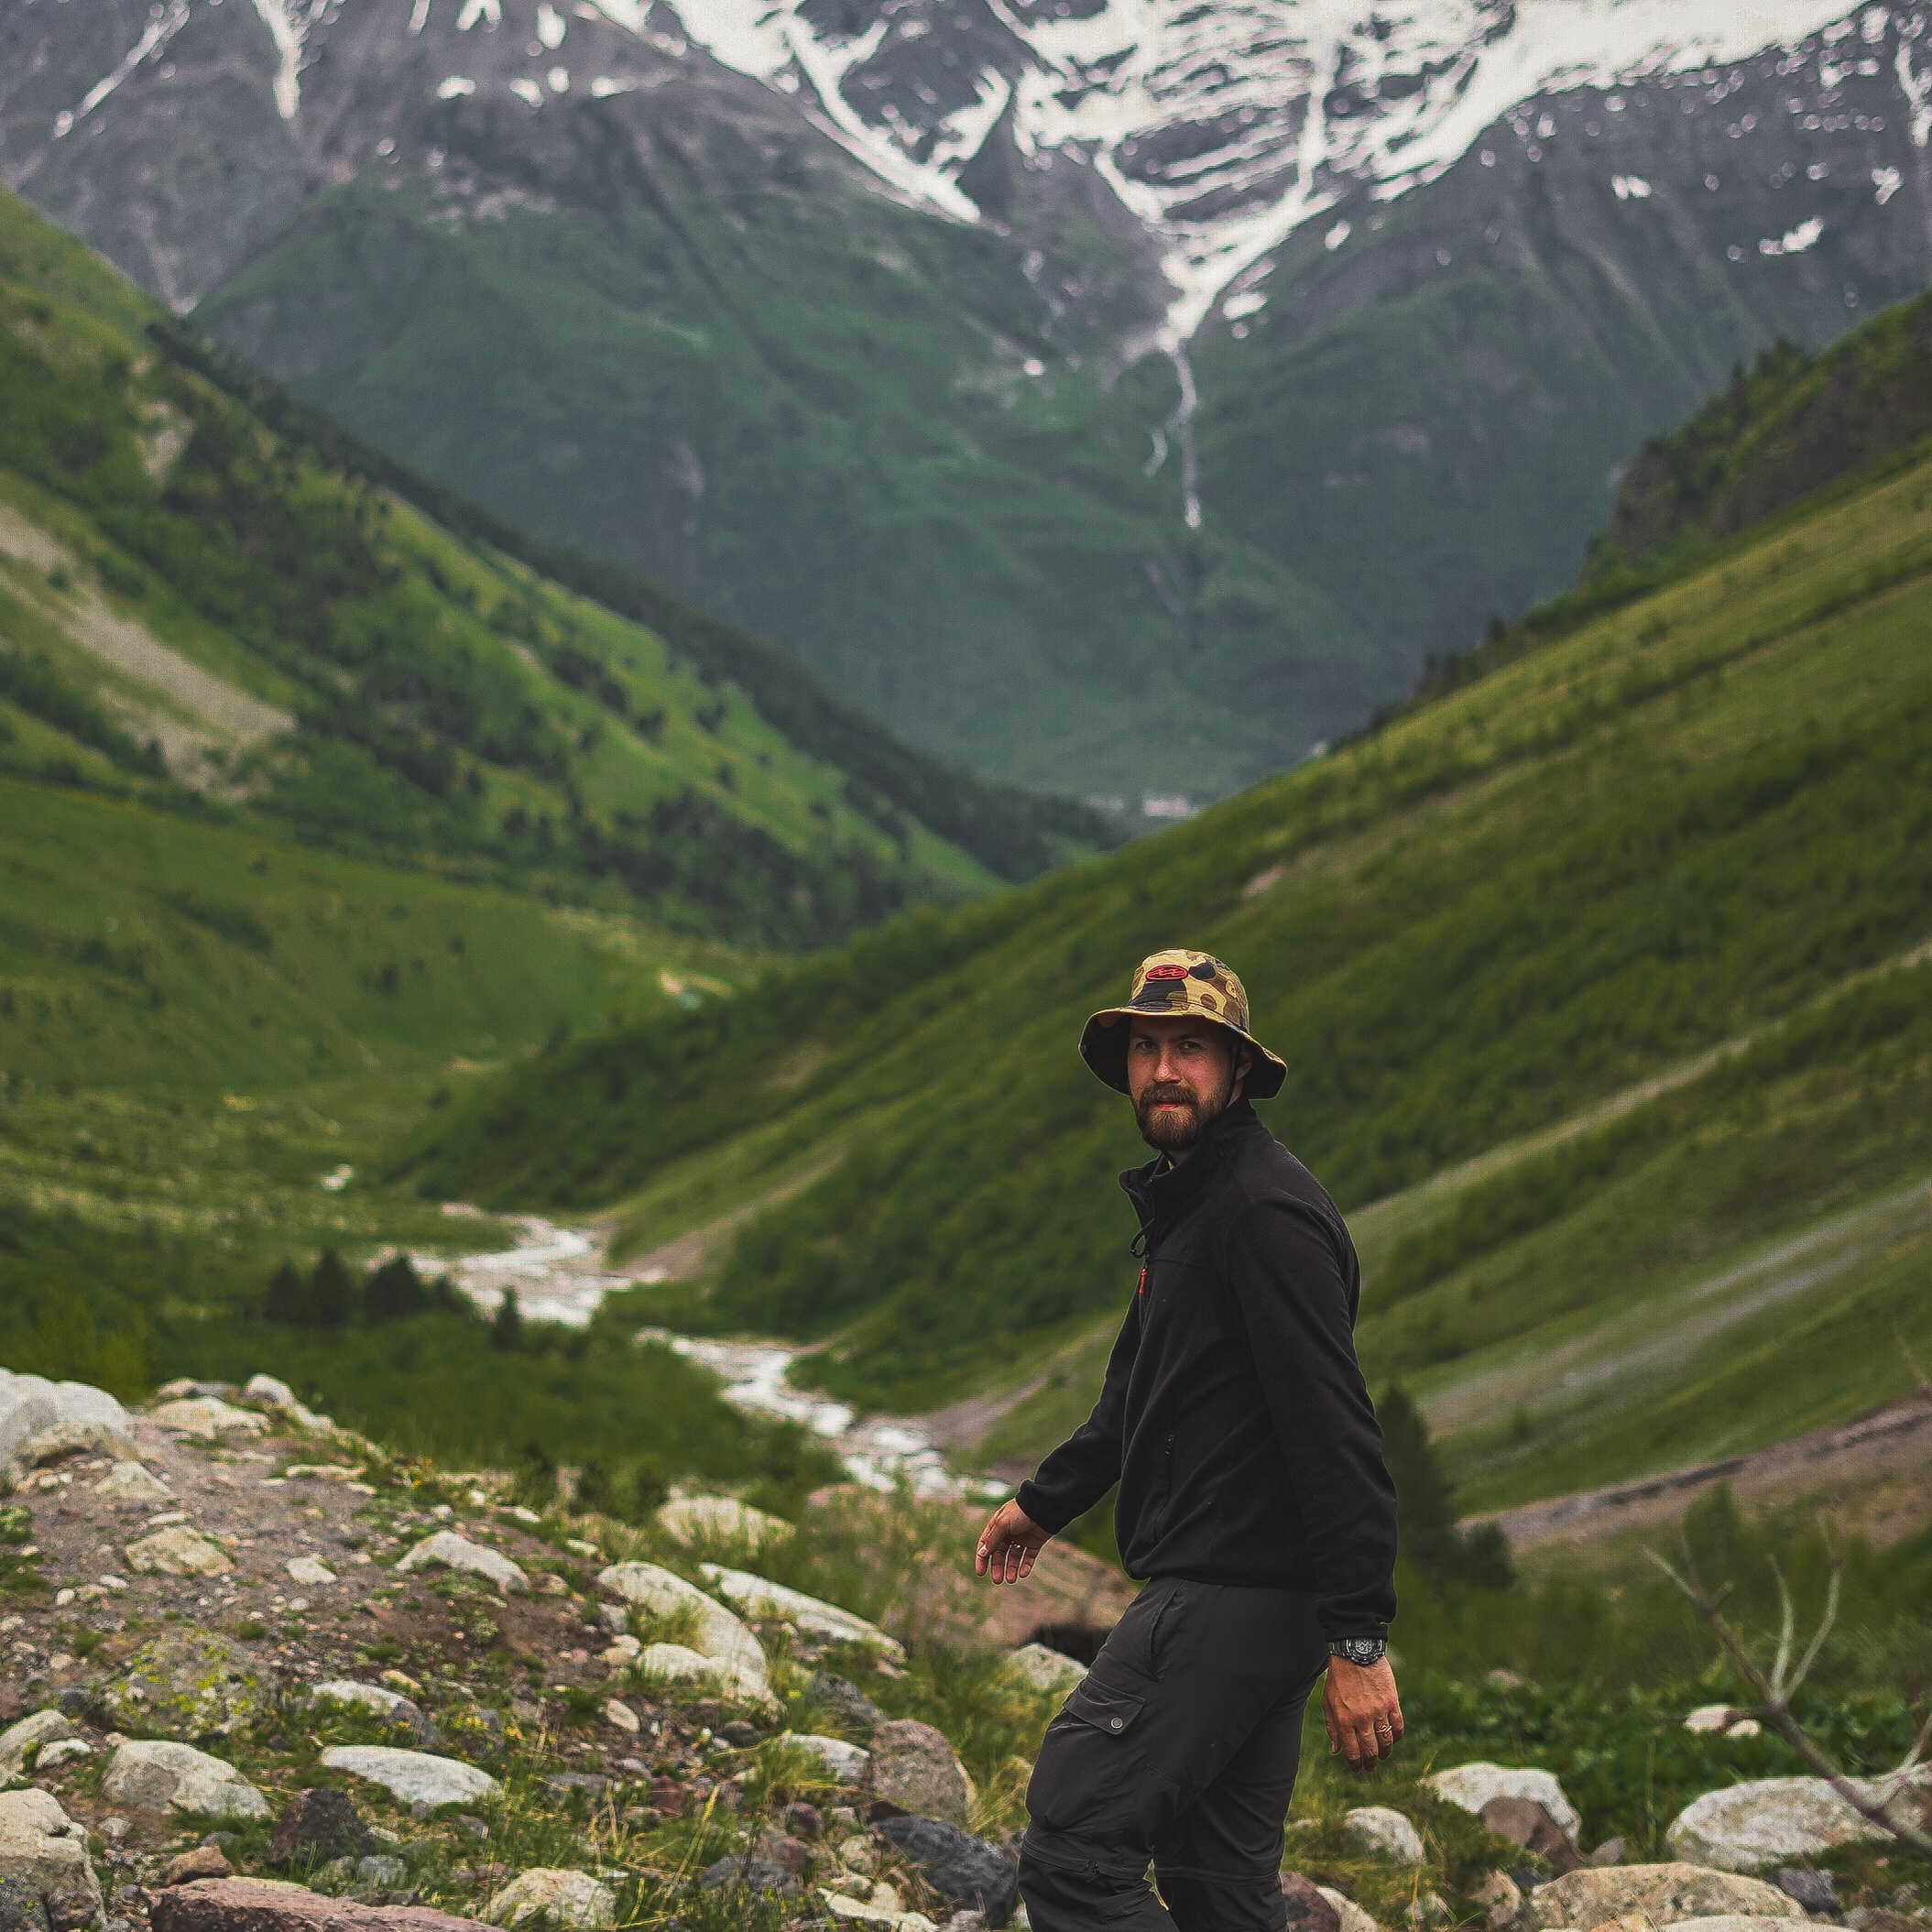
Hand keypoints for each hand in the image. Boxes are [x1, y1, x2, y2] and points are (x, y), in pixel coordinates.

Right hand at [975, 1499, 1050, 1583]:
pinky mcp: (1034, 1543)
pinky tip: (1023, 1574)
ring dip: (1011, 1569)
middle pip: (1000, 1554)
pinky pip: (1028, 1557)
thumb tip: (982, 1554)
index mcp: (997, 1526)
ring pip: (1014, 1557)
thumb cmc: (1020, 1512)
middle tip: (997, 1580)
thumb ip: (992, 1540)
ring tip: (1011, 1580)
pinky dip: (1025, 1566)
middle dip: (998, 1567)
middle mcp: (1008, 1533)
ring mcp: (1022, 1538)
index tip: (981, 1573)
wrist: (1044, 1507)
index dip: (982, 1559)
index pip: (986, 1544)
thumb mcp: (1003, 1524)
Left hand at [1323, 1654, 1403, 1772]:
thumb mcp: (1328, 1701)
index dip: (1356, 1764)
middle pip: (1370, 1751)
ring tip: (1382, 1755)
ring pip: (1386, 1742)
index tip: (1357, 1769)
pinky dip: (1396, 1736)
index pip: (1352, 1752)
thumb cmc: (1338, 1677)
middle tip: (1370, 1767)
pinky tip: (1393, 1739)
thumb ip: (1332, 1727)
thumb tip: (1336, 1751)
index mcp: (1343, 1719)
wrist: (1355, 1652)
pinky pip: (1398, 1727)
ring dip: (1384, 1753)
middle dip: (1370, 1763)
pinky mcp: (1391, 1702)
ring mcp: (1378, 1711)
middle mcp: (1361, 1718)